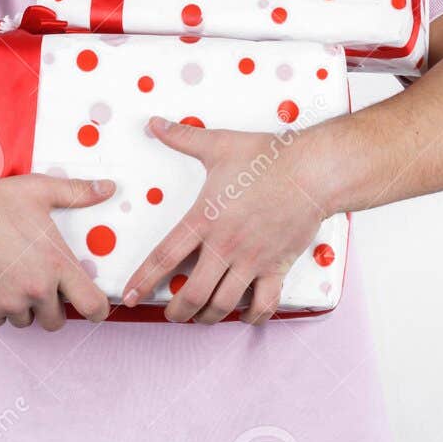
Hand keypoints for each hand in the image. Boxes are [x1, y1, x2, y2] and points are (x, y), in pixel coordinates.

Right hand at [0, 172, 114, 330]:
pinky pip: (0, 321)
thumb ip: (77, 192)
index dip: (97, 309)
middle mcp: (36, 289)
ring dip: (25, 309)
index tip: (93, 305)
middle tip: (44, 285)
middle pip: (57, 321)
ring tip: (15, 279)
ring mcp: (9, 301)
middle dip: (54, 307)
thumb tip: (107, 188)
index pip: (92, 305)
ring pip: (27, 322)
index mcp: (56, 263)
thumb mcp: (39, 191)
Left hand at [122, 116, 329, 324]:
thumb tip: (155, 124)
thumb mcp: (219, 145)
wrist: (312, 172)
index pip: (164, 257)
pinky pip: (264, 304)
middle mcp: (225, 246)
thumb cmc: (268, 159)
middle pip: (192, 293)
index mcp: (204, 219)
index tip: (130, 295)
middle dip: (176, 311)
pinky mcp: (276, 267)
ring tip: (199, 317)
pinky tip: (244, 316)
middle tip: (169, 315)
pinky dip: (253, 316)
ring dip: (207, 317)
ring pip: (223, 304)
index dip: (144, 280)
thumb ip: (182, 138)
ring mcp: (251, 260)